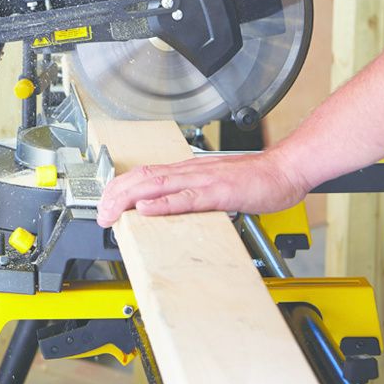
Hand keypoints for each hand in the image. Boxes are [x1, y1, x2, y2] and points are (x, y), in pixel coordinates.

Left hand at [95, 149, 309, 226]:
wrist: (283, 170)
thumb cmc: (254, 179)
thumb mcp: (214, 184)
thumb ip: (192, 193)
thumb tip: (170, 206)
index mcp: (188, 170)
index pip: (145, 174)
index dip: (120, 187)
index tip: (105, 202)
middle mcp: (190, 171)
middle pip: (143, 177)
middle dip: (116, 194)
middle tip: (100, 213)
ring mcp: (203, 180)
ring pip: (158, 185)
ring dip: (130, 198)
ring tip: (112, 211)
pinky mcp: (219, 192)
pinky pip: (187, 198)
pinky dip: (164, 203)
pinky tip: (148, 209)